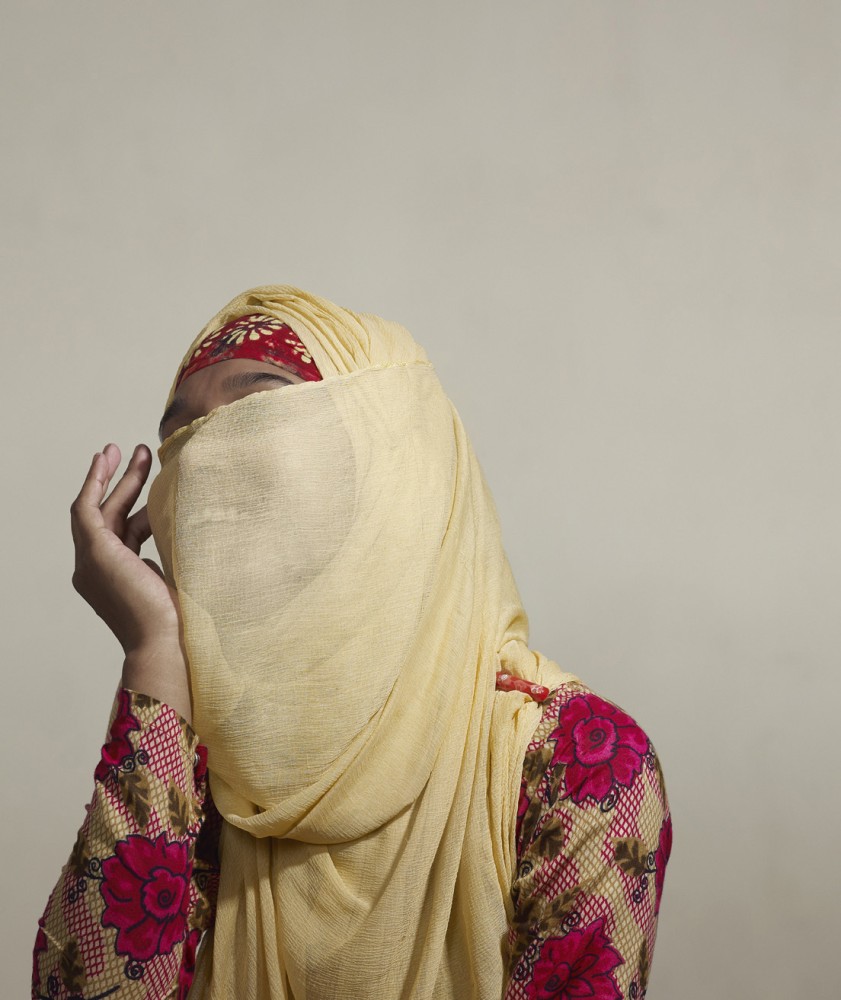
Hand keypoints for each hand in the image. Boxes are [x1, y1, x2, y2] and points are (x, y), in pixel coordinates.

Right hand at [70, 443, 191, 721]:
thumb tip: (195, 525)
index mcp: (116, 576)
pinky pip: (87, 510)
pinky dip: (95, 484)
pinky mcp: (95, 554)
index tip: (150, 478)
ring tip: (136, 449)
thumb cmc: (181, 621)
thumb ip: (177, 551)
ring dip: (114, 476)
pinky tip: (107, 462)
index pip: (123, 530)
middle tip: (136, 451)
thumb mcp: (179, 576)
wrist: (166, 643)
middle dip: (121, 481)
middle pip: (108, 514)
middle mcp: (96, 569)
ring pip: (98, 508)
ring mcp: (91, 563)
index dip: (135, 502)